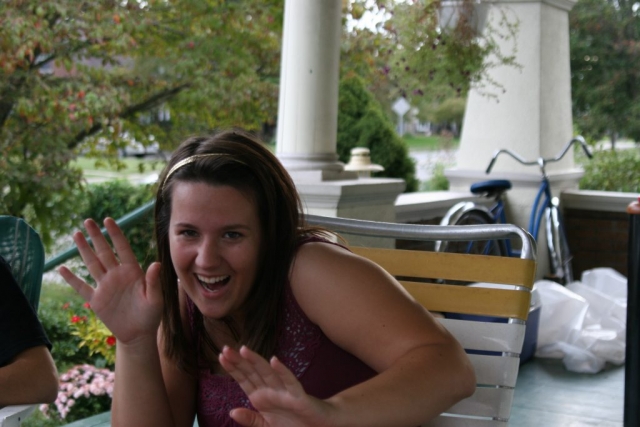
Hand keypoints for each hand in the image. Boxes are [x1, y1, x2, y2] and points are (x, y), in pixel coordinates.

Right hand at [59, 218, 163, 344]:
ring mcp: (105, 286)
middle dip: (96, 236)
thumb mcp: (155, 299)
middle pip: (104, 252)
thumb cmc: (151, 315)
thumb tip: (156, 264)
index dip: (116, 234)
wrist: (138, 334)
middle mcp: (117, 275)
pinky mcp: (96, 300)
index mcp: (132, 272)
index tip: (108, 220)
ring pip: (92, 264)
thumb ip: (154, 282)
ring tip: (76, 234)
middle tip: (87, 220)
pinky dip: (72, 279)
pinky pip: (82, 287)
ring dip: (84, 250)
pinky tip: (62, 268)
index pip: (123, 248)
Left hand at [219, 346, 334, 426]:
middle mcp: (271, 391)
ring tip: (243, 350)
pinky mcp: (298, 396)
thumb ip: (250, 420)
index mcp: (261, 397)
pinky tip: (274, 360)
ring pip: (268, 373)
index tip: (221, 356)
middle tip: (225, 348)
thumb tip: (232, 411)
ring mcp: (284, 392)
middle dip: (239, 361)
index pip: (244, 379)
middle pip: (253, 372)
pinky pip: (290, 382)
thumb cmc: (294, 425)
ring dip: (256, 361)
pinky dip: (282, 371)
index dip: (233, 368)